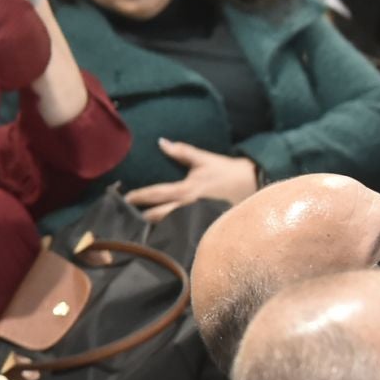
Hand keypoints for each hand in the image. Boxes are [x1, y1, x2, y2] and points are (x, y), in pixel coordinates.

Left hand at [124, 139, 260, 220]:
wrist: (256, 186)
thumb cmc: (228, 172)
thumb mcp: (204, 160)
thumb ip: (182, 152)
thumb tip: (161, 142)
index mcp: (186, 190)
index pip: (156, 194)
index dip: (138, 197)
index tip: (124, 199)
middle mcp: (189, 208)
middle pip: (158, 217)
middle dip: (140, 218)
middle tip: (123, 218)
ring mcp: (197, 220)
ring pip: (170, 227)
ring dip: (153, 228)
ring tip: (136, 229)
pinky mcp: (206, 227)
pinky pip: (184, 232)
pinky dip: (171, 233)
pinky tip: (161, 238)